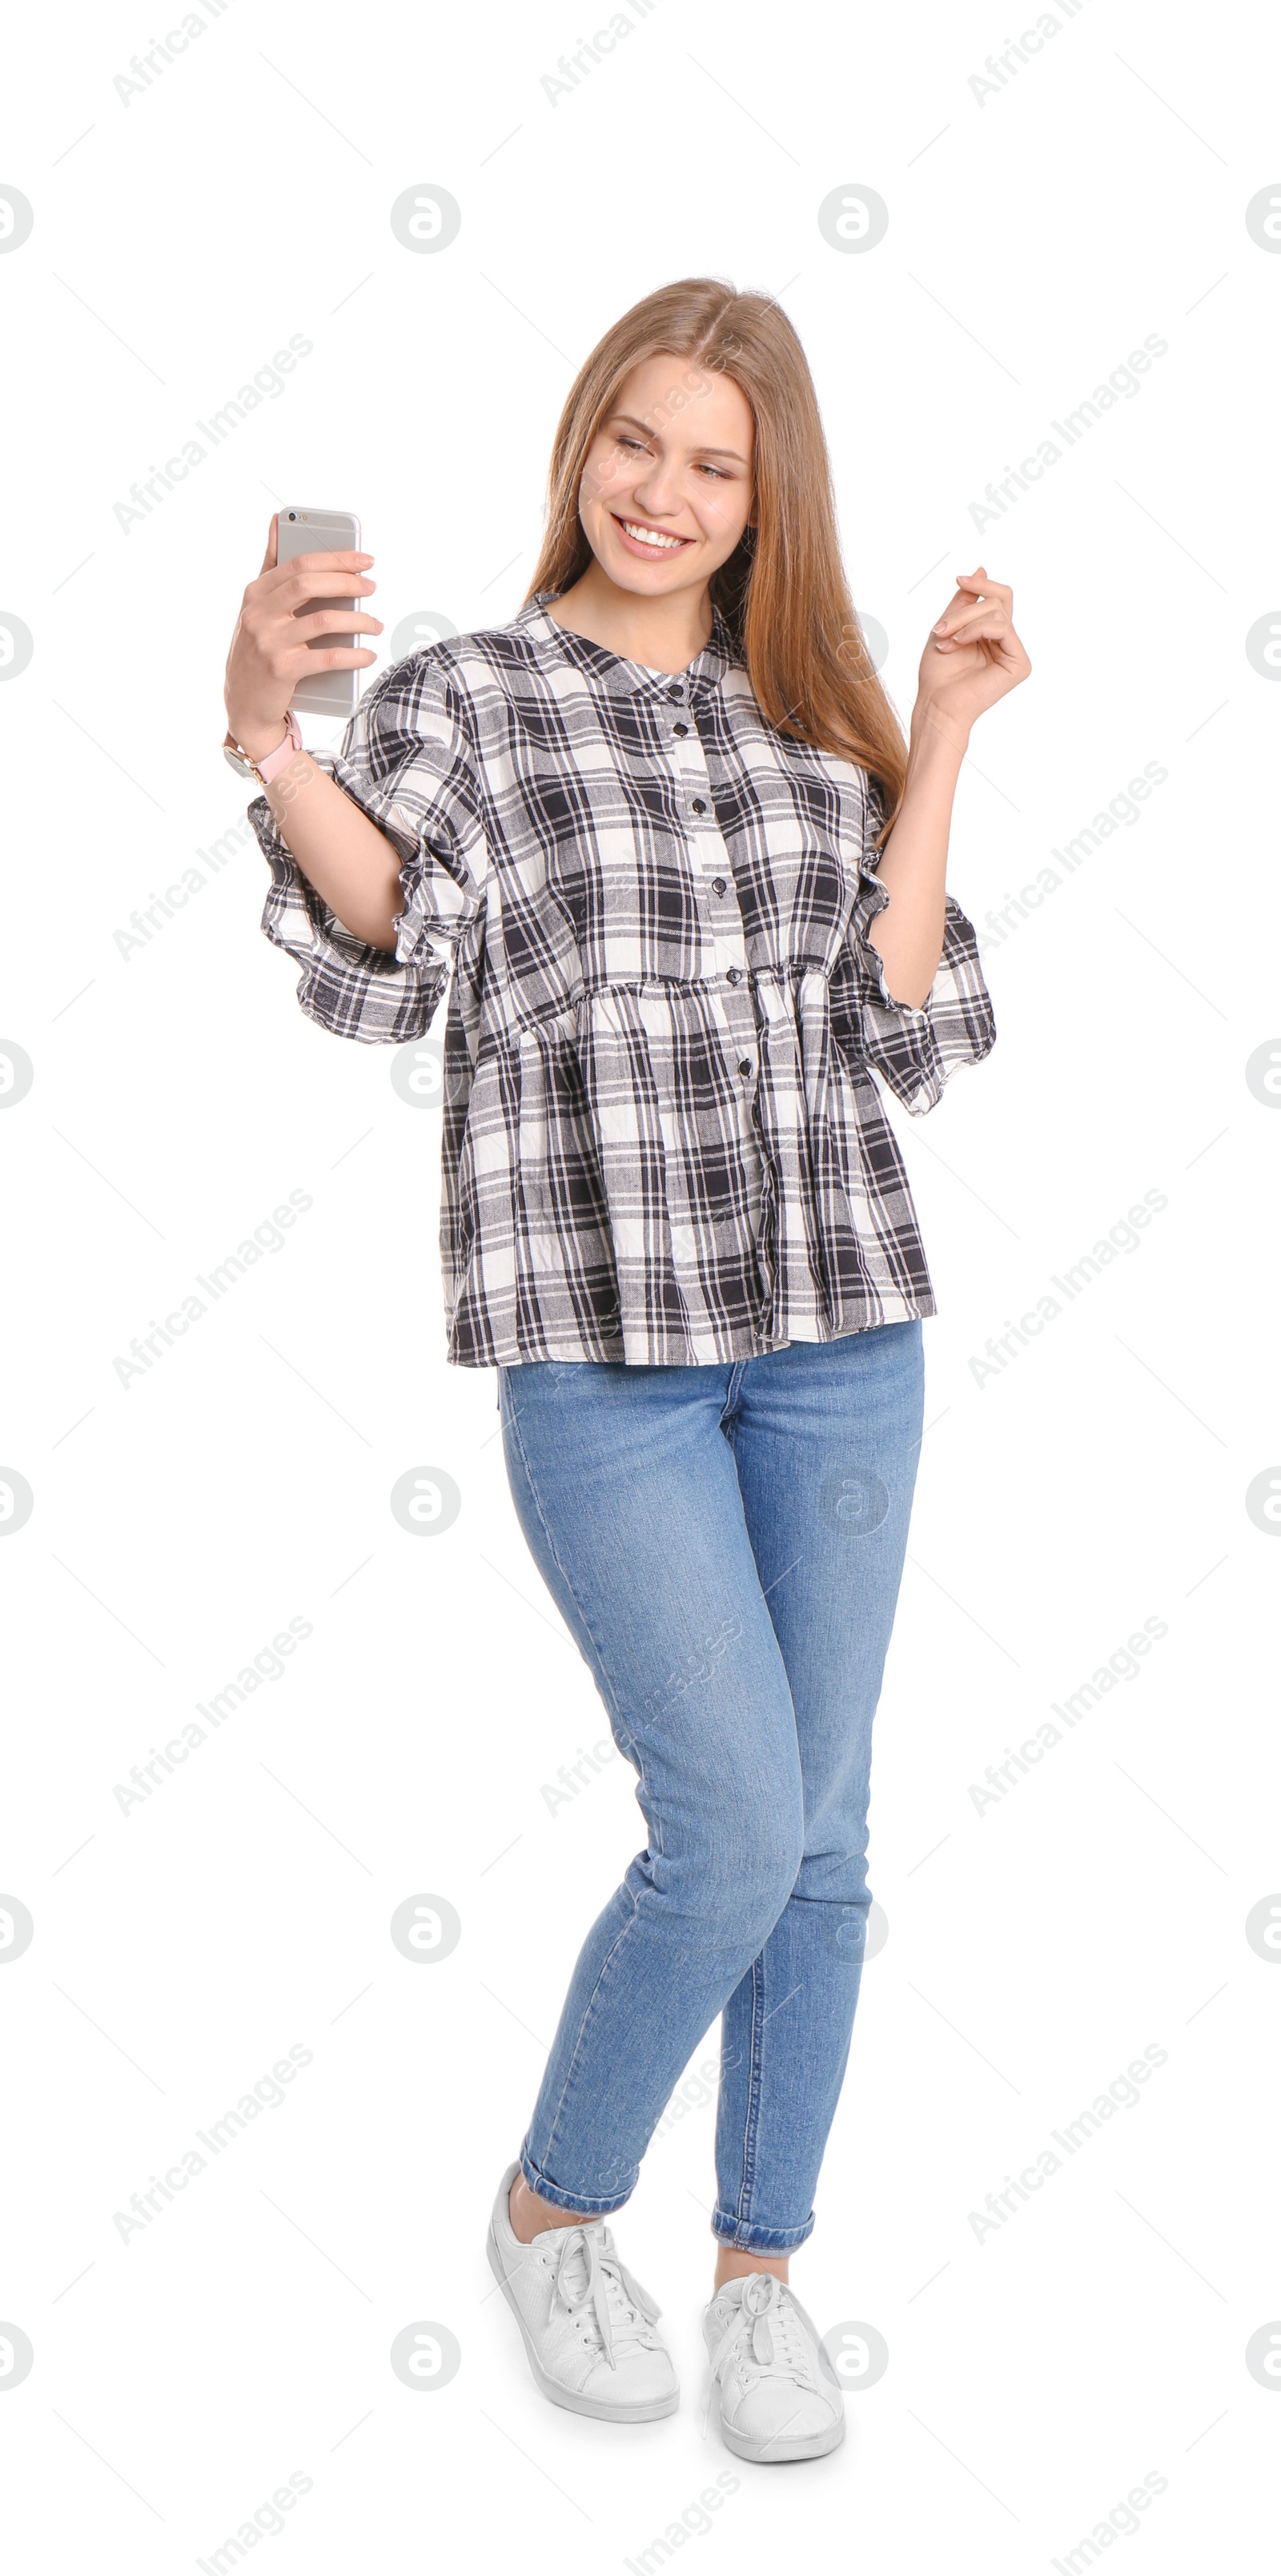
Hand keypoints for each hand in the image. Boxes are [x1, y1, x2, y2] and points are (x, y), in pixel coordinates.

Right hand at [223, 516, 381, 759]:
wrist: (244, 705)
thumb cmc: (257, 649)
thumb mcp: (256, 607)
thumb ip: (270, 566)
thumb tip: (277, 520)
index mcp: (255, 593)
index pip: (299, 564)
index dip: (336, 558)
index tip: (365, 560)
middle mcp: (258, 614)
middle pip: (310, 584)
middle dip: (347, 582)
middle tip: (372, 588)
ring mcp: (268, 642)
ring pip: (323, 620)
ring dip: (358, 621)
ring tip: (375, 625)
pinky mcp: (281, 670)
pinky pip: (326, 657)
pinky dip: (353, 655)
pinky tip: (367, 654)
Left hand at [911, 566, 1029, 753]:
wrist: (936, 703)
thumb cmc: (938, 673)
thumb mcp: (947, 625)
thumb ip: (965, 600)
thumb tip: (983, 568)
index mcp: (991, 633)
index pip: (998, 597)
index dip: (982, 583)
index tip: (958, 579)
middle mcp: (1006, 641)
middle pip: (998, 600)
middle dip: (965, 609)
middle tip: (940, 628)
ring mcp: (1014, 652)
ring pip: (997, 612)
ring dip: (964, 622)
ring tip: (944, 641)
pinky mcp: (1020, 664)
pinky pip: (1003, 627)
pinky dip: (976, 630)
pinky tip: (958, 644)